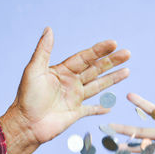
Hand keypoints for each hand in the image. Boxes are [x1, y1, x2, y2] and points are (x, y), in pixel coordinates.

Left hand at [4, 27, 130, 144]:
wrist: (26, 124)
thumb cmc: (27, 97)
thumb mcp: (34, 70)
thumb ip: (43, 50)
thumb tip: (49, 29)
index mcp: (63, 71)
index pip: (85, 57)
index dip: (99, 50)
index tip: (113, 43)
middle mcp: (71, 82)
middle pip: (96, 69)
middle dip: (112, 61)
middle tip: (127, 54)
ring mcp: (75, 98)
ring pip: (98, 85)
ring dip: (113, 78)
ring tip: (127, 71)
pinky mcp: (76, 113)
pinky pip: (92, 109)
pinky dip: (101, 108)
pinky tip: (110, 106)